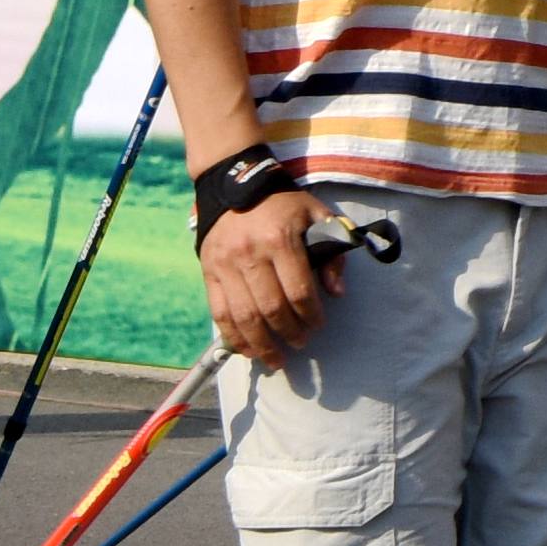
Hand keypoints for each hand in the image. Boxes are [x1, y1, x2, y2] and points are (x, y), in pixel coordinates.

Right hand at [202, 186, 340, 371]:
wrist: (235, 186)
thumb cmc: (284, 204)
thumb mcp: (317, 215)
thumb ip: (333, 251)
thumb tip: (337, 292)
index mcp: (280, 240)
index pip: (298, 290)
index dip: (311, 315)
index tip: (318, 325)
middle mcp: (250, 255)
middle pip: (271, 308)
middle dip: (289, 332)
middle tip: (301, 343)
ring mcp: (225, 266)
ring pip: (244, 316)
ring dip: (262, 344)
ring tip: (276, 359)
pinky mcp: (209, 273)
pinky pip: (219, 313)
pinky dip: (234, 336)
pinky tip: (248, 350)